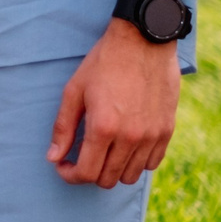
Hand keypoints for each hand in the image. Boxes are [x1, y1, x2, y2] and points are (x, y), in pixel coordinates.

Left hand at [49, 20, 181, 187]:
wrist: (144, 42)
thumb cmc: (104, 63)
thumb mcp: (74, 90)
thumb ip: (63, 127)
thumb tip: (53, 158)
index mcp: (103, 128)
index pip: (86, 173)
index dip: (70, 175)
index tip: (63, 165)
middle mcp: (130, 137)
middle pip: (107, 179)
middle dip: (89, 173)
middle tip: (80, 157)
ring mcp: (152, 136)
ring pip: (130, 176)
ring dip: (112, 170)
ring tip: (103, 151)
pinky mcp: (167, 131)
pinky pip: (151, 164)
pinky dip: (136, 162)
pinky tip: (124, 146)